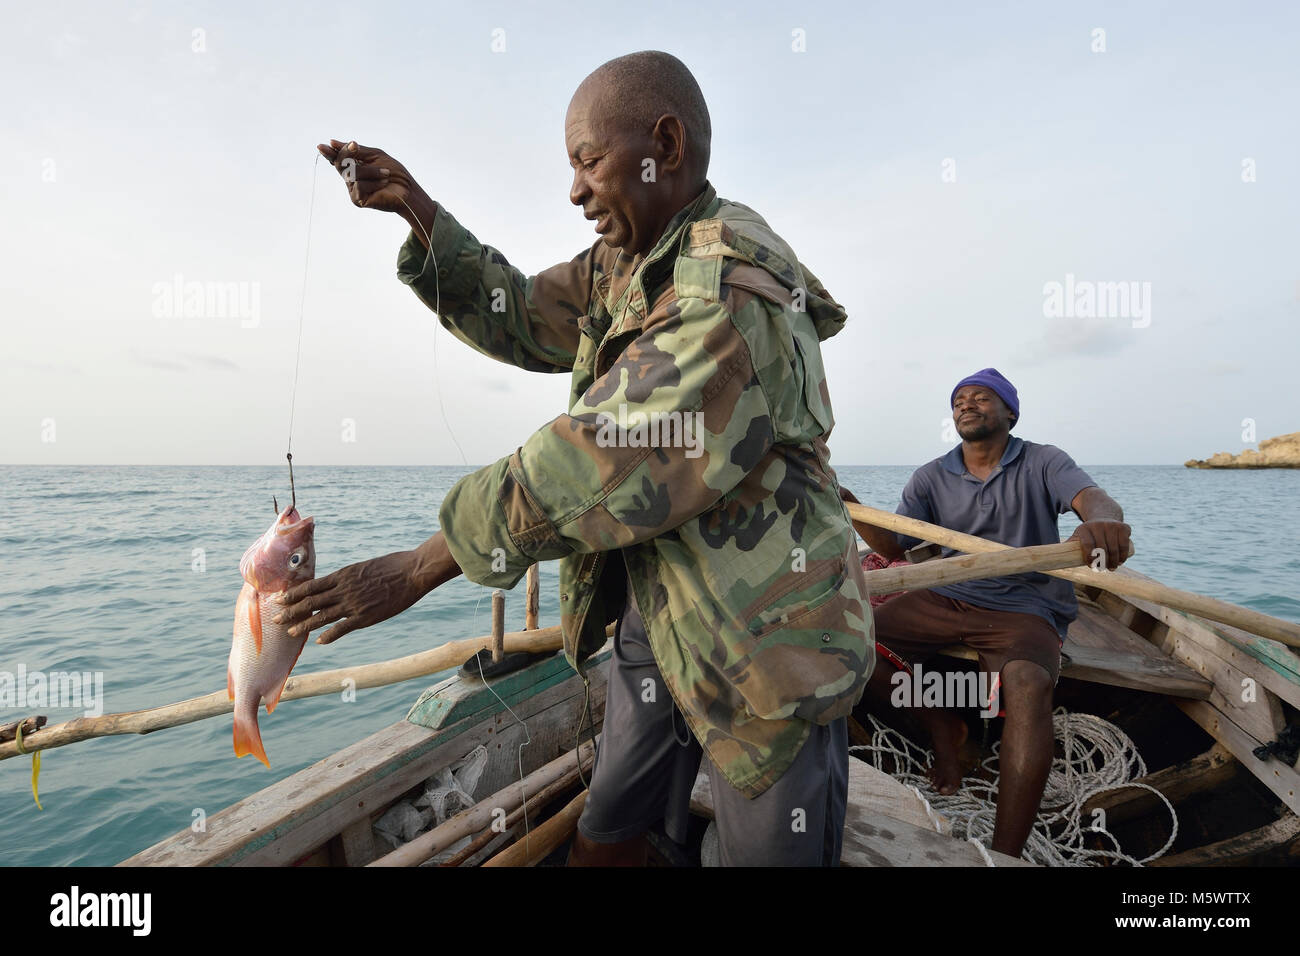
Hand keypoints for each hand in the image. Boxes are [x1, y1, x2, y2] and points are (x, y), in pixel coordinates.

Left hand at [275, 536, 456, 643]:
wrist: (411, 572)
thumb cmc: (392, 566)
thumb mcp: (365, 567)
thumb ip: (350, 577)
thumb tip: (340, 582)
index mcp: (343, 575)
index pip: (311, 586)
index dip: (294, 594)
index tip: (280, 599)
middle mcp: (343, 590)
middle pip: (311, 602)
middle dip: (291, 611)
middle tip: (276, 619)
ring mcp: (353, 604)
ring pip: (321, 616)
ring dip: (304, 625)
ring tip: (290, 632)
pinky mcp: (366, 616)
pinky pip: (342, 628)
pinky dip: (329, 635)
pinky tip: (319, 641)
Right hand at [316, 138, 422, 215]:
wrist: (408, 190)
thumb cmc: (395, 173)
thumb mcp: (375, 155)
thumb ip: (356, 150)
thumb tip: (333, 142)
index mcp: (354, 167)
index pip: (338, 159)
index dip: (329, 153)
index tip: (321, 146)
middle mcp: (351, 179)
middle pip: (340, 163)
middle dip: (346, 153)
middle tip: (355, 146)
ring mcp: (353, 190)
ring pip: (351, 173)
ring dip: (371, 171)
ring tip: (386, 174)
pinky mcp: (358, 200)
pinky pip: (359, 185)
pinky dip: (374, 182)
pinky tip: (383, 184)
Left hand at [1069, 520, 1131, 571]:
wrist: (1103, 516)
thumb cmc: (1088, 532)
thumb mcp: (1076, 536)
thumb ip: (1067, 547)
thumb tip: (1050, 561)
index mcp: (1084, 529)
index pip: (1088, 546)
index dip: (1090, 558)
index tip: (1092, 566)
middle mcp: (1098, 525)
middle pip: (1102, 549)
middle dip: (1104, 562)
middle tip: (1104, 569)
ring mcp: (1112, 525)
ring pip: (1114, 549)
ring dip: (1115, 561)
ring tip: (1112, 567)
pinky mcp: (1123, 527)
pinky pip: (1125, 544)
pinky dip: (1124, 555)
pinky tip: (1121, 561)